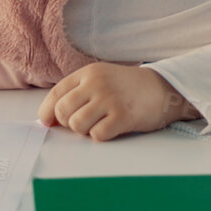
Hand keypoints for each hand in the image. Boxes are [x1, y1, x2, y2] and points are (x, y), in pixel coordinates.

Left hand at [38, 63, 198, 141]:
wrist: (163, 88)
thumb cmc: (127, 88)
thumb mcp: (100, 80)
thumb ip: (77, 93)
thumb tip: (49, 119)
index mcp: (87, 73)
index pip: (55, 94)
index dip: (47, 112)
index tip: (47, 122)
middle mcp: (96, 84)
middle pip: (62, 112)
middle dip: (68, 123)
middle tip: (83, 122)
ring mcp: (109, 99)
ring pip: (77, 125)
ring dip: (85, 130)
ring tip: (100, 123)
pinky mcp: (123, 116)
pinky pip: (97, 135)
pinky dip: (102, 136)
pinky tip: (113, 127)